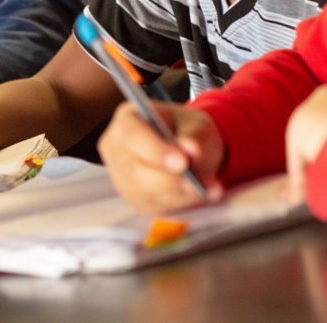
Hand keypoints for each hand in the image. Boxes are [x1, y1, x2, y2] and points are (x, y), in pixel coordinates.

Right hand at [98, 101, 224, 213]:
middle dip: (168, 179)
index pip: (131, 135)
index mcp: (127, 120)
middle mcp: (117, 149)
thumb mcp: (197, 125)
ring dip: (179, 194)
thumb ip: (195, 136)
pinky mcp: (136, 199)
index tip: (182, 161)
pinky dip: (182, 202)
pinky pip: (156, 206)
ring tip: (209, 188)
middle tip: (197, 184)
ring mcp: (123, 177)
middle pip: (134, 170)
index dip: (154, 150)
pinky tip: (203, 194)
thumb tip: (191, 149)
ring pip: (145, 193)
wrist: (191, 151)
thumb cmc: (188, 131)